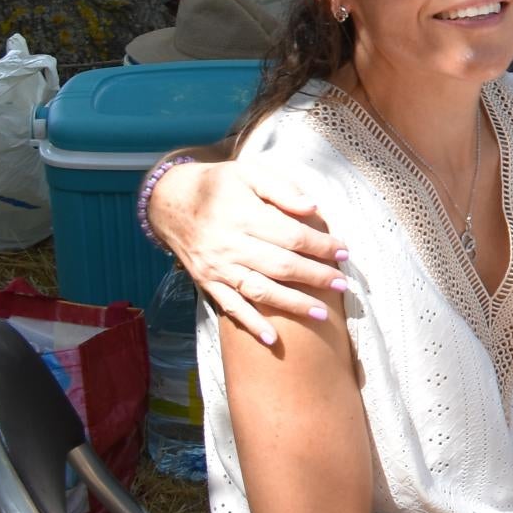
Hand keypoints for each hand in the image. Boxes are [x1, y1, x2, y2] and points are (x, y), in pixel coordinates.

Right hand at [143, 154, 347, 346]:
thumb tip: (312, 206)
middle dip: (315, 277)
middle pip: (281, 266)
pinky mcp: (207, 283)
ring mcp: (218, 268)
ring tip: (322, 315)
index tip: (344, 252)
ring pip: (260, 291)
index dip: (321, 246)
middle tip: (343, 285)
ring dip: (293, 304)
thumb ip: (281, 189)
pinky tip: (272, 339)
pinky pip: (231, 307)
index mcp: (245, 216)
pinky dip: (251, 324)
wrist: (169, 202)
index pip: (292, 236)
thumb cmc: (217, 184)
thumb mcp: (249, 173)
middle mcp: (231, 246)